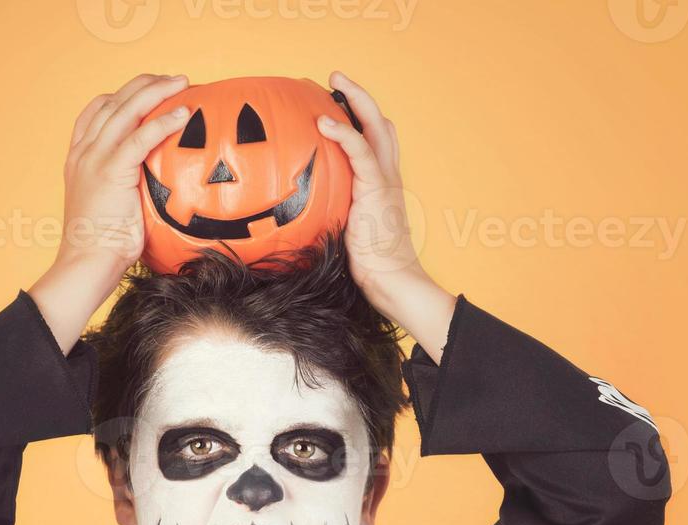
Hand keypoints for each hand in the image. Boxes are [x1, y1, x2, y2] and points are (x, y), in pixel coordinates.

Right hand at [30, 73, 190, 351]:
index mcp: (79, 159)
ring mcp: (93, 159)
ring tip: (182, 82)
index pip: (96, 112)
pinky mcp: (110, 171)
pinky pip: (140, 137)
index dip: (122, 96)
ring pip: (126, 110)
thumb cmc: (103, 249)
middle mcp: (83, 153)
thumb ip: (128, 191)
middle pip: (112, 101)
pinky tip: (184, 112)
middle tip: (173, 79)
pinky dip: (162, 120)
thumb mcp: (113, 210)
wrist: (86, 265)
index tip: (149, 91)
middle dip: (143, 84)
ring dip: (156, 90)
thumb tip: (158, 193)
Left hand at [318, 71, 454, 361]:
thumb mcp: (347, 235)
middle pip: (382, 126)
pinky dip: (342, 131)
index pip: (378, 144)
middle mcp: (388, 177)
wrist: (391, 282)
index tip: (337, 106)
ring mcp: (385, 180)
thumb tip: (296, 219)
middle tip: (337, 80)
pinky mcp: (377, 188)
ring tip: (334, 81)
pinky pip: (360, 149)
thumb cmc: (369, 269)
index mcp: (383, 187)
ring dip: (356, 99)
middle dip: (361, 98)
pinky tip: (322, 120)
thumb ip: (333, 217)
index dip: (362, 121)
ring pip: (377, 127)